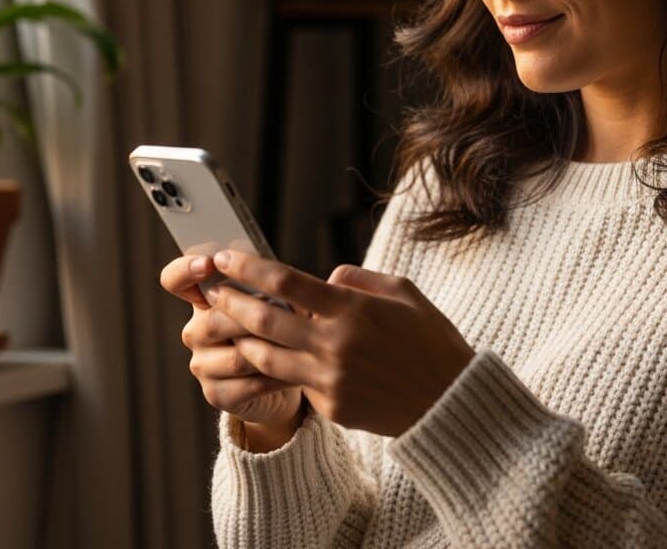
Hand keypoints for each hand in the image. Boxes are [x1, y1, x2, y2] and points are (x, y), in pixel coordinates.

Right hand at [159, 252, 302, 427]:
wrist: (286, 374)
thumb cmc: (281, 327)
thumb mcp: (281, 299)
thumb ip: (278, 286)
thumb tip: (314, 275)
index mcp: (205, 299)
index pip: (176, 279)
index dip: (185, 269)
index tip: (208, 263)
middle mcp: (196, 330)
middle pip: (211, 322)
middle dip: (252, 320)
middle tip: (285, 318)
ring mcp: (202, 364)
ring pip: (234, 357)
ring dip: (268, 352)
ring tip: (295, 348)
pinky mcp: (215, 393)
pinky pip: (244, 386)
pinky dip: (272, 379)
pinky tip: (291, 374)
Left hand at [205, 250, 475, 436]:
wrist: (452, 403)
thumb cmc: (431, 340)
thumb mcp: (403, 292)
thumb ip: (358, 280)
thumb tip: (323, 278)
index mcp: (352, 310)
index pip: (285, 281)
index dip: (248, 267)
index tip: (225, 257)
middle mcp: (335, 345)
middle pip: (263, 320)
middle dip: (231, 303)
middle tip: (214, 291)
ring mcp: (330, 381)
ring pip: (266, 359)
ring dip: (243, 340)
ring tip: (229, 325)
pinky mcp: (331, 409)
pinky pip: (296, 384)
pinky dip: (283, 369)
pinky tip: (272, 357)